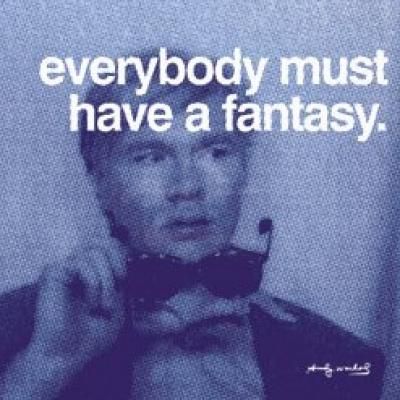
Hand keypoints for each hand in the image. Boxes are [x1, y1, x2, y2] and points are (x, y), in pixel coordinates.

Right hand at [27, 239, 126, 372]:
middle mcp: (79, 264)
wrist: (67, 355)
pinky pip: (81, 263)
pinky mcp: (53, 272)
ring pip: (95, 252)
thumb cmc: (91, 334)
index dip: (122, 258)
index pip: (111, 243)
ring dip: (106, 281)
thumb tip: (127, 255)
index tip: (123, 283)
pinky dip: (93, 284)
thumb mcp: (118, 305)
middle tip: (118, 285)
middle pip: (104, 240)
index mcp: (94, 270)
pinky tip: (90, 303)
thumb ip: (121, 280)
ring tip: (102, 306)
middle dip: (117, 263)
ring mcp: (66, 267)